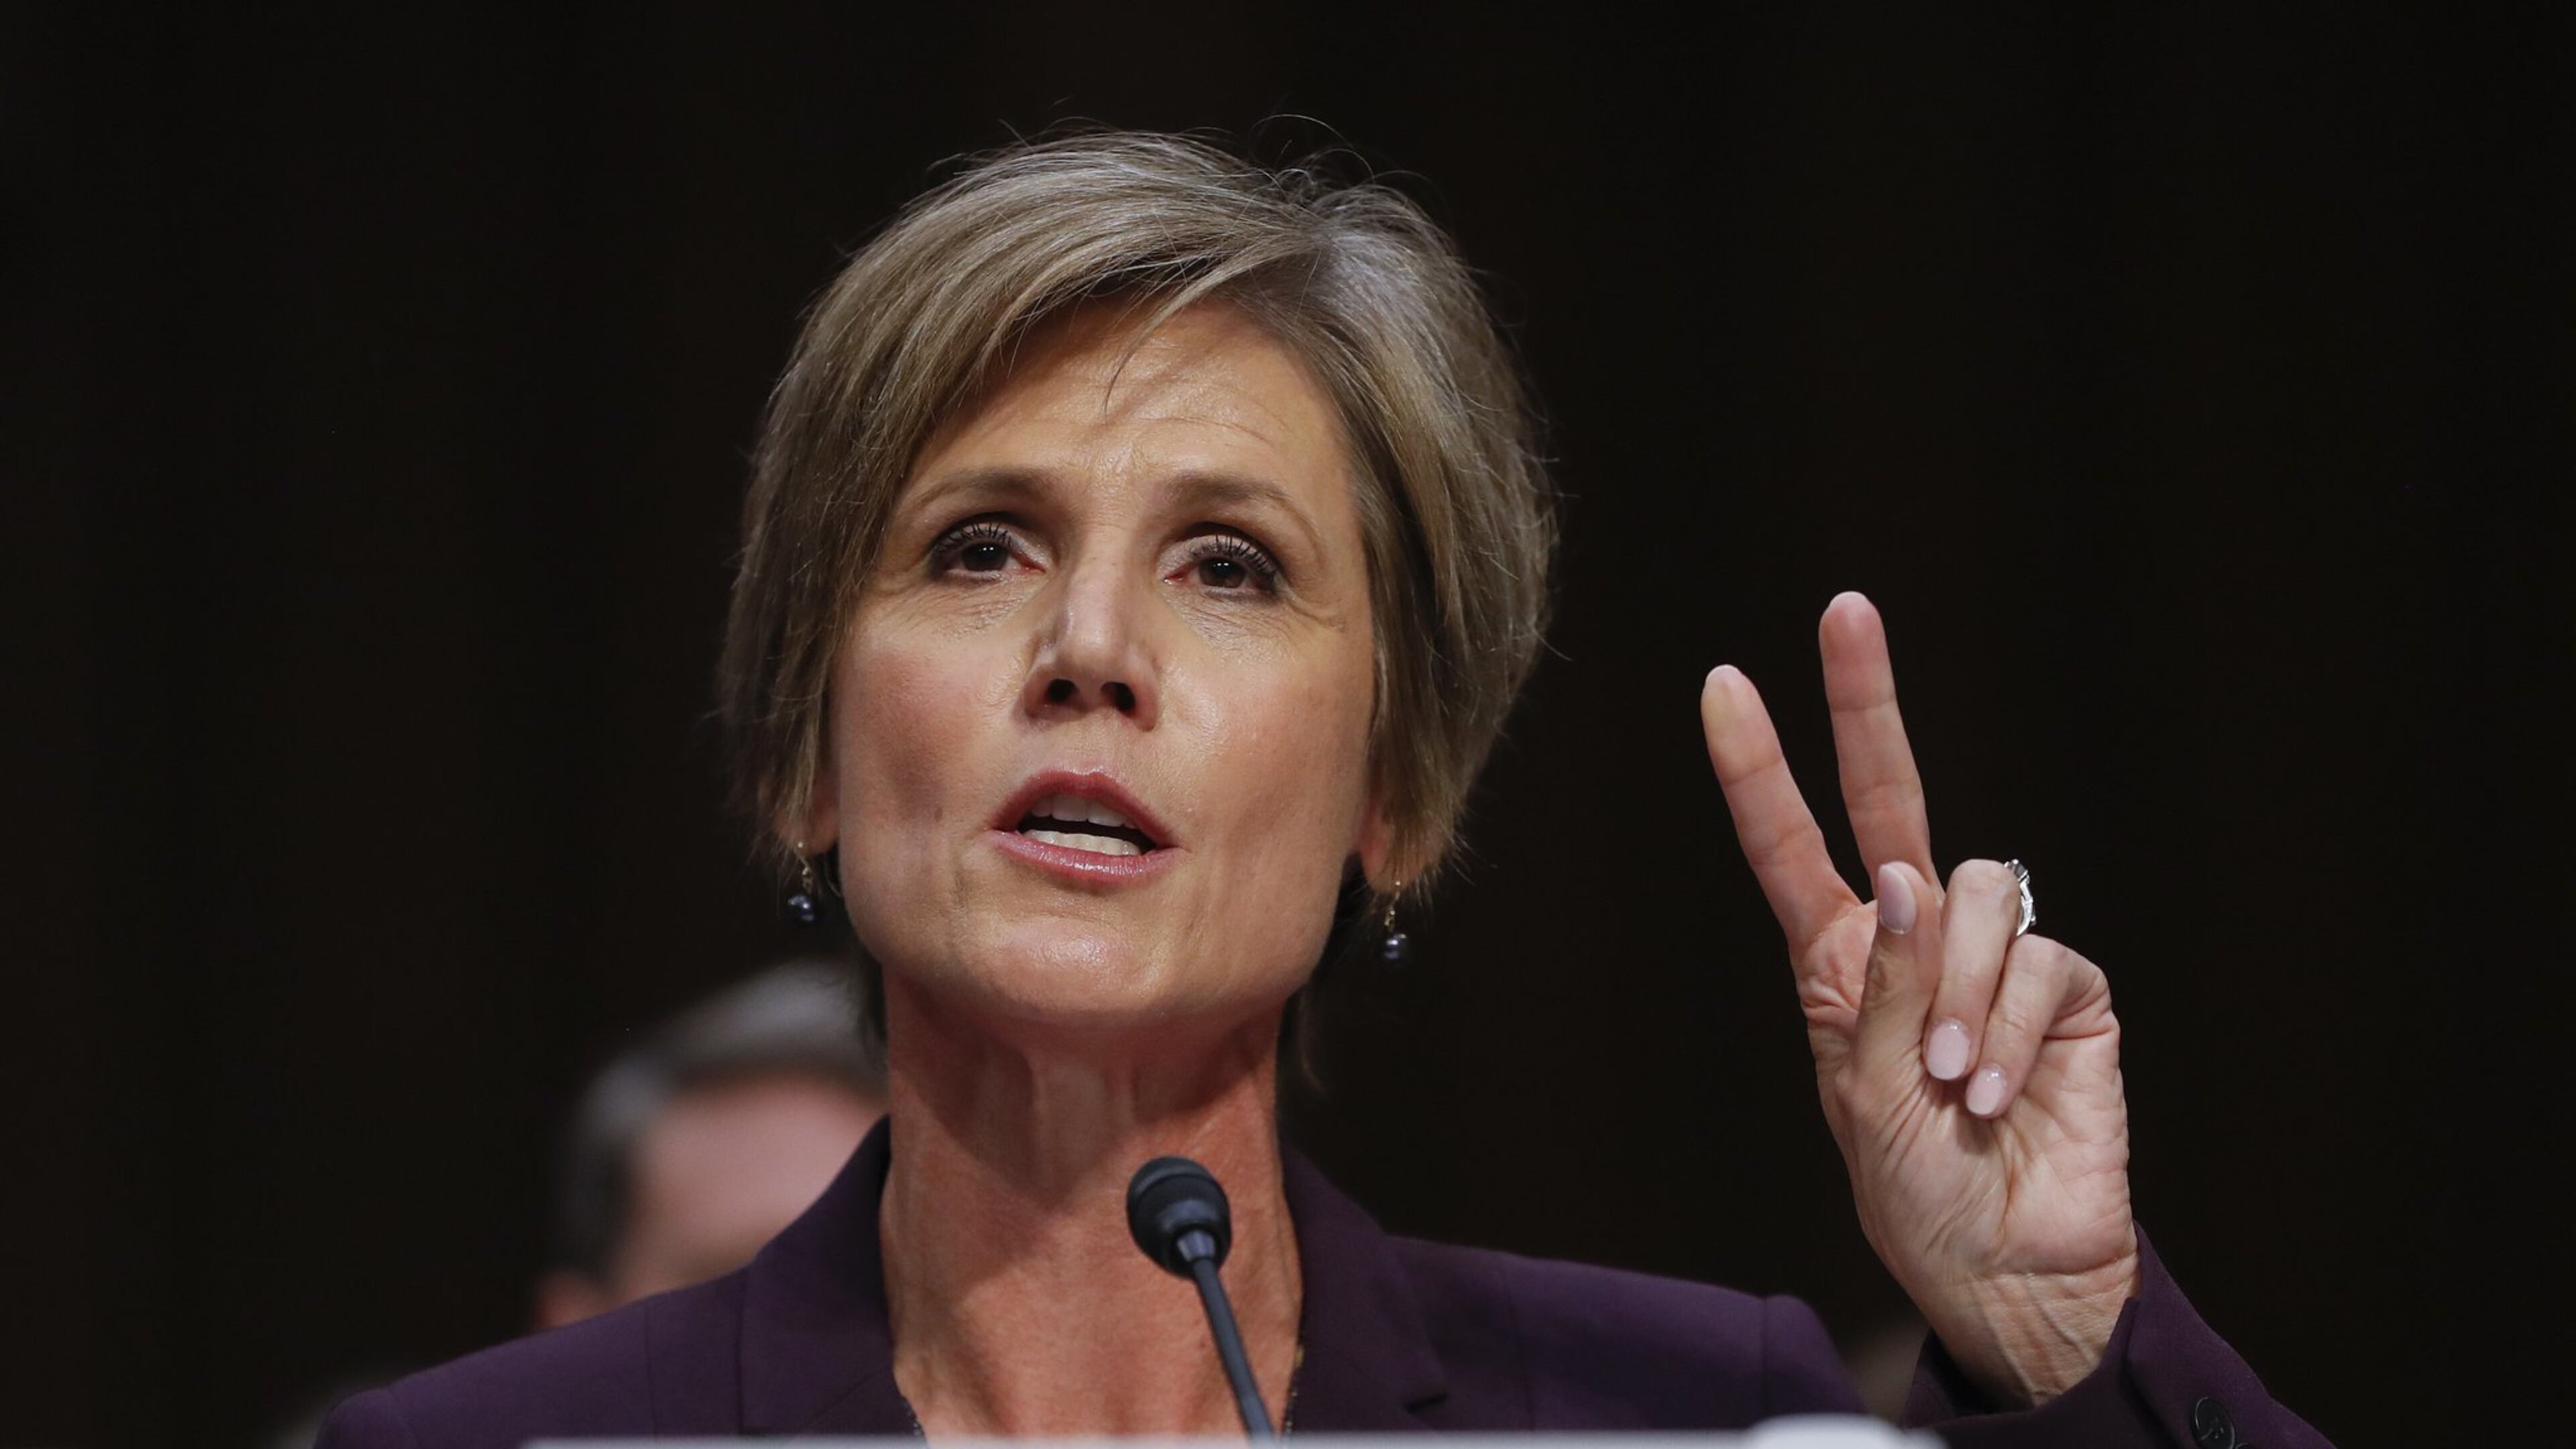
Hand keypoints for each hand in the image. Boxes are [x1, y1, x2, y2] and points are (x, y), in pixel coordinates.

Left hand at [1699, 593, 2138, 1404]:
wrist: (2009, 1273)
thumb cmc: (1918, 1195)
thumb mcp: (1864, 1098)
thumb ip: (1883, 987)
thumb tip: (1911, 880)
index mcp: (1842, 963)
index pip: (1793, 846)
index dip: (1759, 769)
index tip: (1723, 684)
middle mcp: (1916, 942)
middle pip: (1894, 798)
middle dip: (1868, 703)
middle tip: (1845, 612)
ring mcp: (1993, 960)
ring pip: (1975, 895)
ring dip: (1955, 990)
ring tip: (1949, 1080)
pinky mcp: (2070, 992)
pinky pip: (2040, 962)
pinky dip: (2011, 1029)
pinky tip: (1996, 1095)